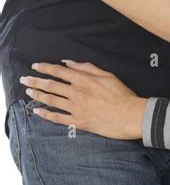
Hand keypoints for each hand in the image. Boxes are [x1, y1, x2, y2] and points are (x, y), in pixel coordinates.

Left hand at [19, 61, 147, 139]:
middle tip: (25, 80)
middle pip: (51, 86)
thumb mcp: (107, 75)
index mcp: (85, 79)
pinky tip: (38, 111)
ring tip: (28, 92)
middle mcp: (77, 93)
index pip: (59, 71)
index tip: (35, 66)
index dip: (45, 68)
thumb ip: (87, 67)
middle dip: (35, 81)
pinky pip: (58, 118)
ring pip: (52, 100)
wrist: (130, 115)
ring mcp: (77, 108)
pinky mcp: (79, 122)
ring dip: (38, 96)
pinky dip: (46, 114)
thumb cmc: (122, 94)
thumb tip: (69, 62)